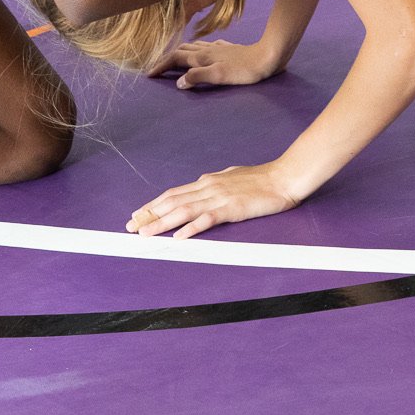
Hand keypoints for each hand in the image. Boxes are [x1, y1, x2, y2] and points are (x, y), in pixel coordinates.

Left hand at [127, 163, 300, 236]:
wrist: (283, 178)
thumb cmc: (262, 179)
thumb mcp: (232, 177)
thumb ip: (216, 184)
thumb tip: (202, 184)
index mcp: (207, 181)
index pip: (173, 194)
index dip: (153, 204)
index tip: (138, 213)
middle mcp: (208, 187)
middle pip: (172, 202)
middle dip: (149, 215)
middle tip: (130, 226)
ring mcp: (219, 198)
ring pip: (183, 211)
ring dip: (161, 223)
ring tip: (145, 233)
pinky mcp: (231, 209)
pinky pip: (206, 220)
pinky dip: (190, 228)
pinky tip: (178, 237)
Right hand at [147, 37, 285, 87]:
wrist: (268, 56)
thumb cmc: (244, 69)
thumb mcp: (219, 76)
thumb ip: (198, 77)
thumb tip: (179, 83)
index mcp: (202, 57)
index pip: (175, 58)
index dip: (161, 65)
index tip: (150, 75)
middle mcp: (207, 50)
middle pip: (181, 50)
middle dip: (167, 58)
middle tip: (158, 69)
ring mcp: (218, 48)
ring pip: (193, 47)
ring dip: (180, 53)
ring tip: (174, 60)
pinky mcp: (229, 49)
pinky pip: (206, 47)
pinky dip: (197, 50)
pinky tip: (202, 53)